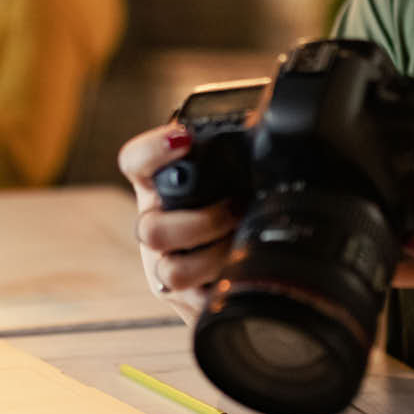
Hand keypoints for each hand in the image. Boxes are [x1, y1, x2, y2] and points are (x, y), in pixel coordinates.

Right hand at [117, 125, 238, 323]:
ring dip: (215, 258)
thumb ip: (248, 143)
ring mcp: (164, 262)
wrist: (255, 254)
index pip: (135, 162)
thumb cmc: (247, 199)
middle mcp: (156, 223)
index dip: (151, 151)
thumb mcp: (241, 170)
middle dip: (201, 221)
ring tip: (245, 245)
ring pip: (171, 270)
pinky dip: (223, 289)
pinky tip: (245, 274)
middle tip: (238, 208)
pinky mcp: (183, 297)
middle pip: (151, 228)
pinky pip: (195, 302)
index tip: (184, 139)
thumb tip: (278, 111)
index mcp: (161, 184)